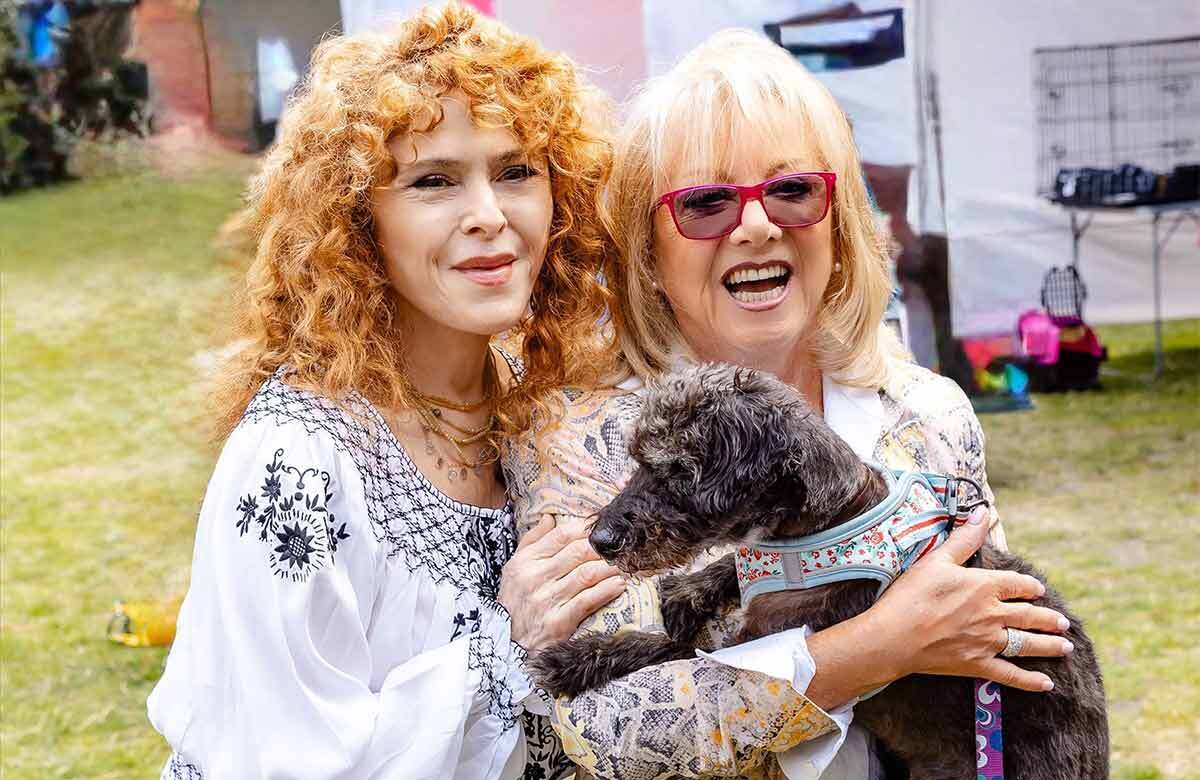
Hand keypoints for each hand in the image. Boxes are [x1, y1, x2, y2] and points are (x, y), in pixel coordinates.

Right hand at [498, 515, 626, 651]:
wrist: (506, 645)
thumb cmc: (515, 603)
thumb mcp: (514, 570)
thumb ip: (532, 541)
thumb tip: (550, 518)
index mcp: (525, 561)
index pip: (560, 536)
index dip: (585, 529)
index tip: (601, 528)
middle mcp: (534, 578)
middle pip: (578, 552)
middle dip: (602, 547)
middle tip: (619, 547)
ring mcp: (546, 600)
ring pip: (587, 574)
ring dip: (610, 567)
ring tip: (623, 565)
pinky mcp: (558, 621)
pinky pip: (588, 600)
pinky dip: (607, 590)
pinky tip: (619, 585)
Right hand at [863, 509, 1071, 691]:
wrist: (894, 637)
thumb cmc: (911, 595)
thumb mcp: (936, 560)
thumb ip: (964, 538)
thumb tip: (983, 512)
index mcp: (984, 586)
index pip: (1016, 584)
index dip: (1029, 586)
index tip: (1038, 590)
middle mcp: (992, 614)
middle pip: (1029, 615)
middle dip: (1049, 618)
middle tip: (1064, 622)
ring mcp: (988, 642)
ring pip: (1028, 644)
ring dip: (1050, 645)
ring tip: (1066, 646)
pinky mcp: (978, 665)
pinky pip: (1011, 675)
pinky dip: (1030, 681)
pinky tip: (1046, 683)